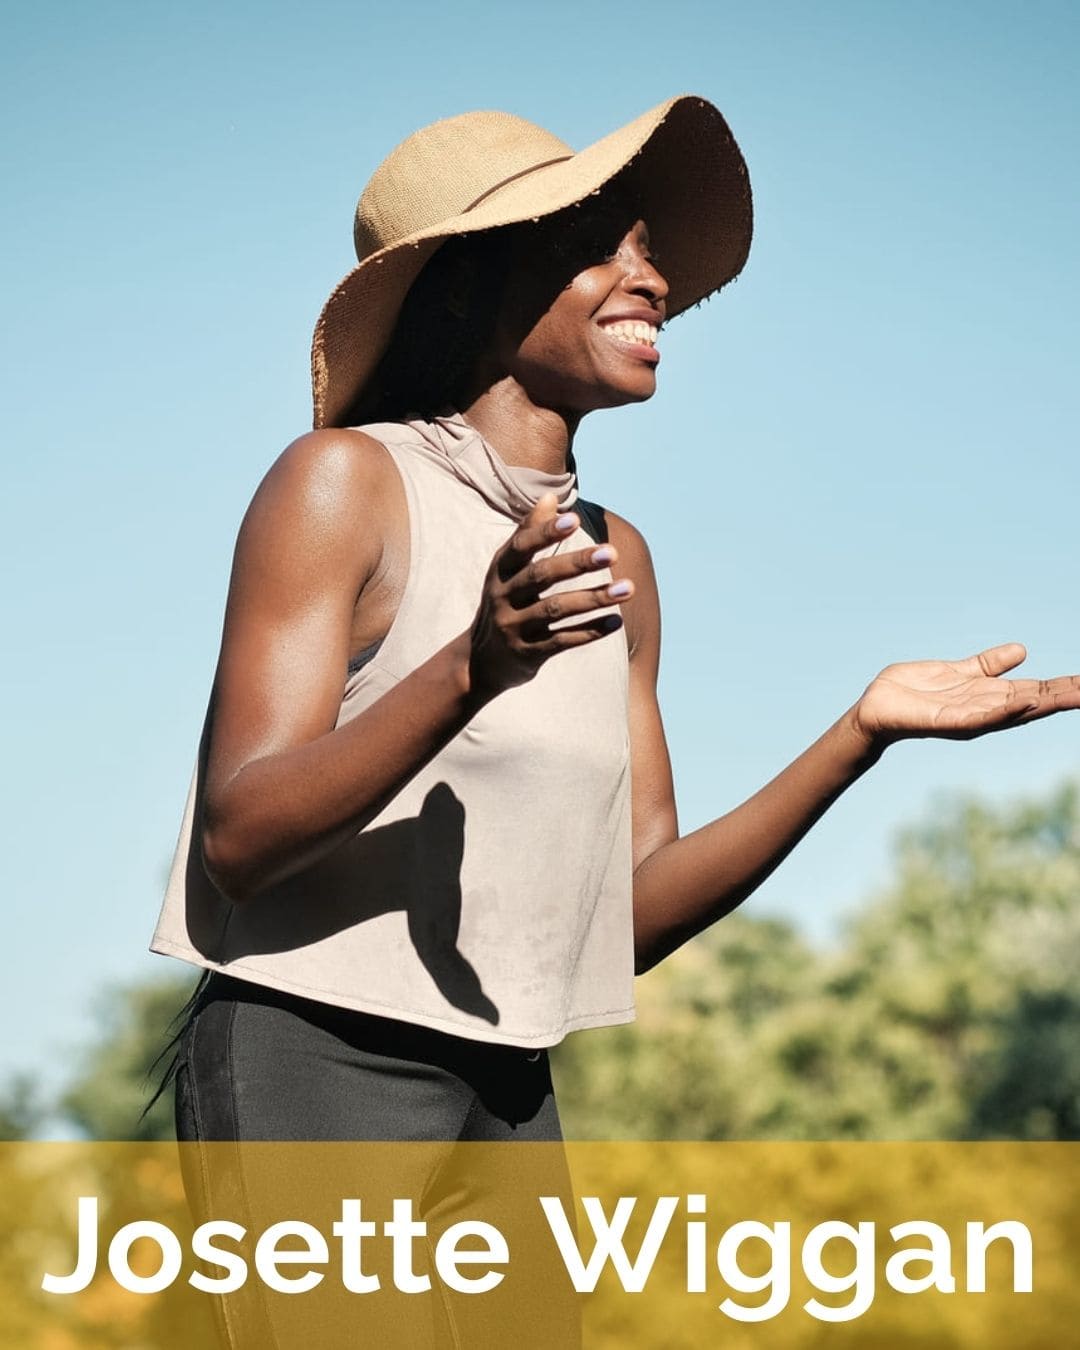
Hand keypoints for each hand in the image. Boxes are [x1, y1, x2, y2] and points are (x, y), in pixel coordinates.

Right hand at [467, 492, 633, 699]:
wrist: (479, 661)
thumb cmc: (504, 602)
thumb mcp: (507, 570)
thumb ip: (528, 534)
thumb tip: (551, 496)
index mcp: (499, 571)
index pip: (521, 547)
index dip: (545, 532)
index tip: (573, 519)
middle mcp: (502, 597)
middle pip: (541, 576)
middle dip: (577, 563)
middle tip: (612, 552)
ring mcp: (513, 627)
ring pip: (557, 609)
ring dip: (594, 598)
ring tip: (630, 588)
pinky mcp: (527, 654)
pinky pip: (562, 640)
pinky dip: (590, 631)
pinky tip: (616, 621)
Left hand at [852, 642, 1079, 748]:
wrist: (875, 708)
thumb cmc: (914, 692)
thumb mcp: (959, 672)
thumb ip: (988, 665)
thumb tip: (1023, 651)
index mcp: (989, 698)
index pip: (1035, 691)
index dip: (1063, 687)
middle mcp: (985, 710)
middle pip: (1033, 703)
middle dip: (1064, 697)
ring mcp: (968, 718)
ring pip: (1013, 711)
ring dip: (1043, 703)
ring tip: (1073, 694)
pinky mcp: (946, 722)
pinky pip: (979, 717)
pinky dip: (1003, 710)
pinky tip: (1024, 702)